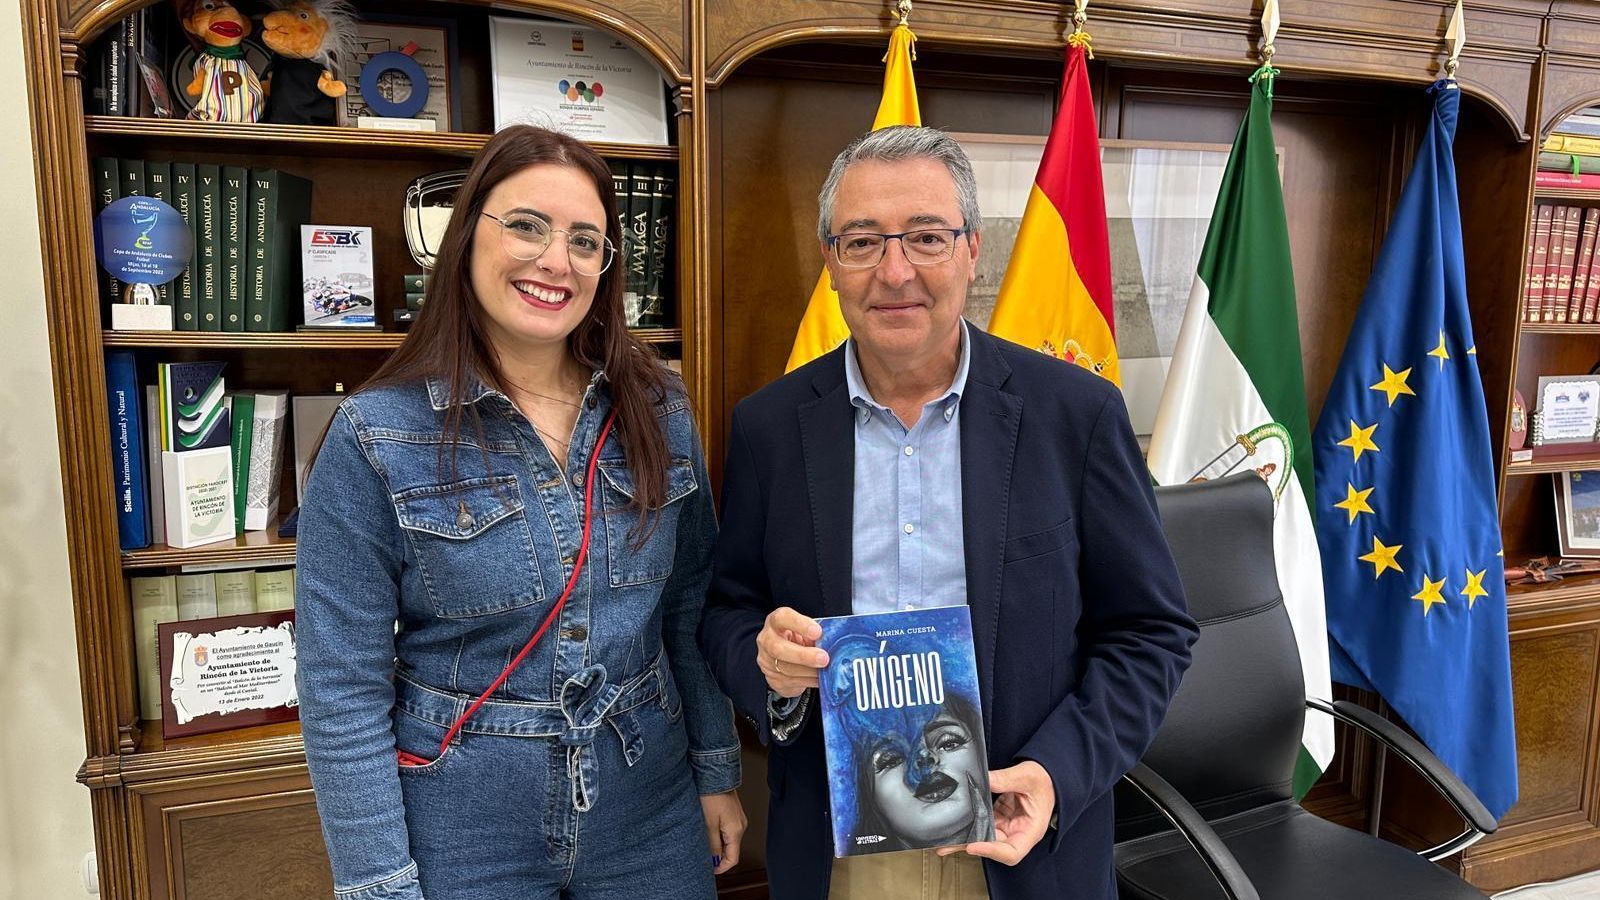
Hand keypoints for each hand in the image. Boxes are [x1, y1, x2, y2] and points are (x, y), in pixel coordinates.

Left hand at [700, 790, 746, 874]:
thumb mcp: (708, 823)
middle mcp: (741, 825)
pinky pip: (728, 830)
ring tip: (703, 842)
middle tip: (703, 857)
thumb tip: (713, 858)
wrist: (715, 774)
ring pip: (729, 840)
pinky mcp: (734, 813)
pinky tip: (708, 830)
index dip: (721, 868)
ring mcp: (738, 819)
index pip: (733, 858)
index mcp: (736, 830)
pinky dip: (719, 835)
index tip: (710, 870)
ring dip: (718, 845)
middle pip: (732, 850)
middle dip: (718, 856)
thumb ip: (712, 843)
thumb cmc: (711, 795)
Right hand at [757, 607, 827, 697]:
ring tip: (826, 670)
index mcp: (776, 622)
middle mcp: (767, 640)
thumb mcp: (805, 631)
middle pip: (779, 648)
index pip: (782, 618)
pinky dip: (809, 681)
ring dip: (810, 671)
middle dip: (803, 655)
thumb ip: (815, 633)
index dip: (799, 624)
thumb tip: (833, 641)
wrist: (784, 657)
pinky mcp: (773, 679)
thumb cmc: (798, 639)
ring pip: (787, 669)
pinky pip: (792, 682)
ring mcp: (767, 662)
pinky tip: (820, 679)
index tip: (818, 632)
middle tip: (824, 658)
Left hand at [937, 760, 1054, 865]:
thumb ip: (1006, 779)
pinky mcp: (997, 818)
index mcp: (1030, 831)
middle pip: (992, 847)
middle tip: (945, 845)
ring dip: (963, 838)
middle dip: (969, 846)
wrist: (1047, 777)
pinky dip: (967, 824)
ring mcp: (1006, 827)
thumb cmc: (1044, 781)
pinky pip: (981, 824)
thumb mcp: (1028, 776)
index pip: (1012, 852)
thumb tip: (984, 779)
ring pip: (983, 837)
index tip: (973, 845)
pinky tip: (951, 824)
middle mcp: (1017, 833)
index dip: (992, 851)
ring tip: (941, 841)